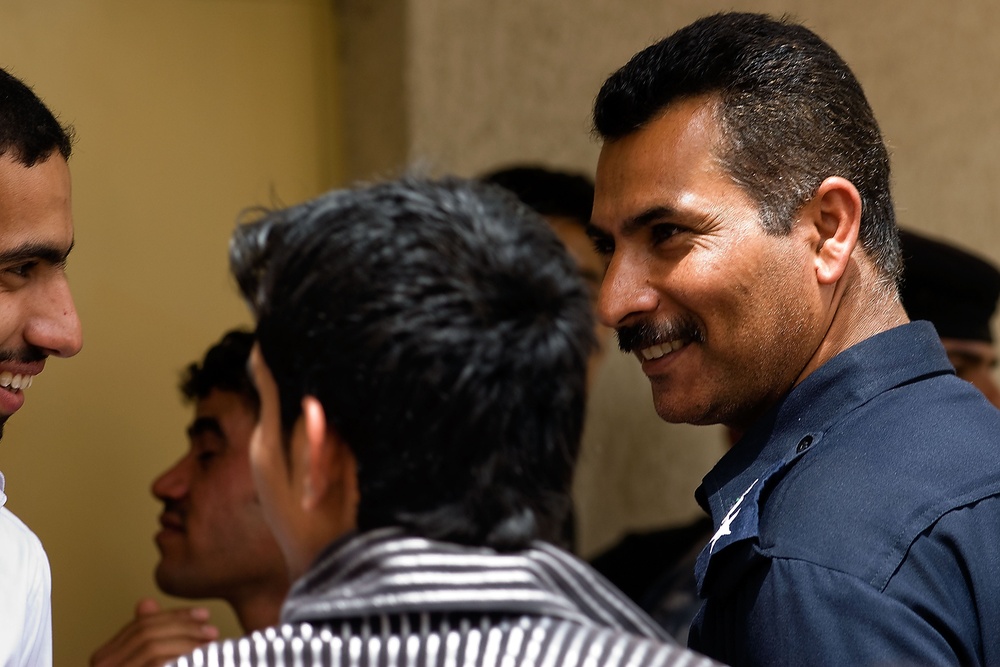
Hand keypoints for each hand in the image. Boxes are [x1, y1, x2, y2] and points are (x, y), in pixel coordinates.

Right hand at [89, 598, 219, 666]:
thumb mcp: (146, 659)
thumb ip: (146, 635)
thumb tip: (146, 603)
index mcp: (104, 657)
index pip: (141, 625)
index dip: (174, 616)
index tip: (204, 615)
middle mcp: (100, 665)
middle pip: (146, 632)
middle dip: (183, 626)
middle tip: (211, 629)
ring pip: (152, 646)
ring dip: (187, 641)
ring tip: (210, 644)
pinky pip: (157, 661)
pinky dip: (182, 656)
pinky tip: (200, 657)